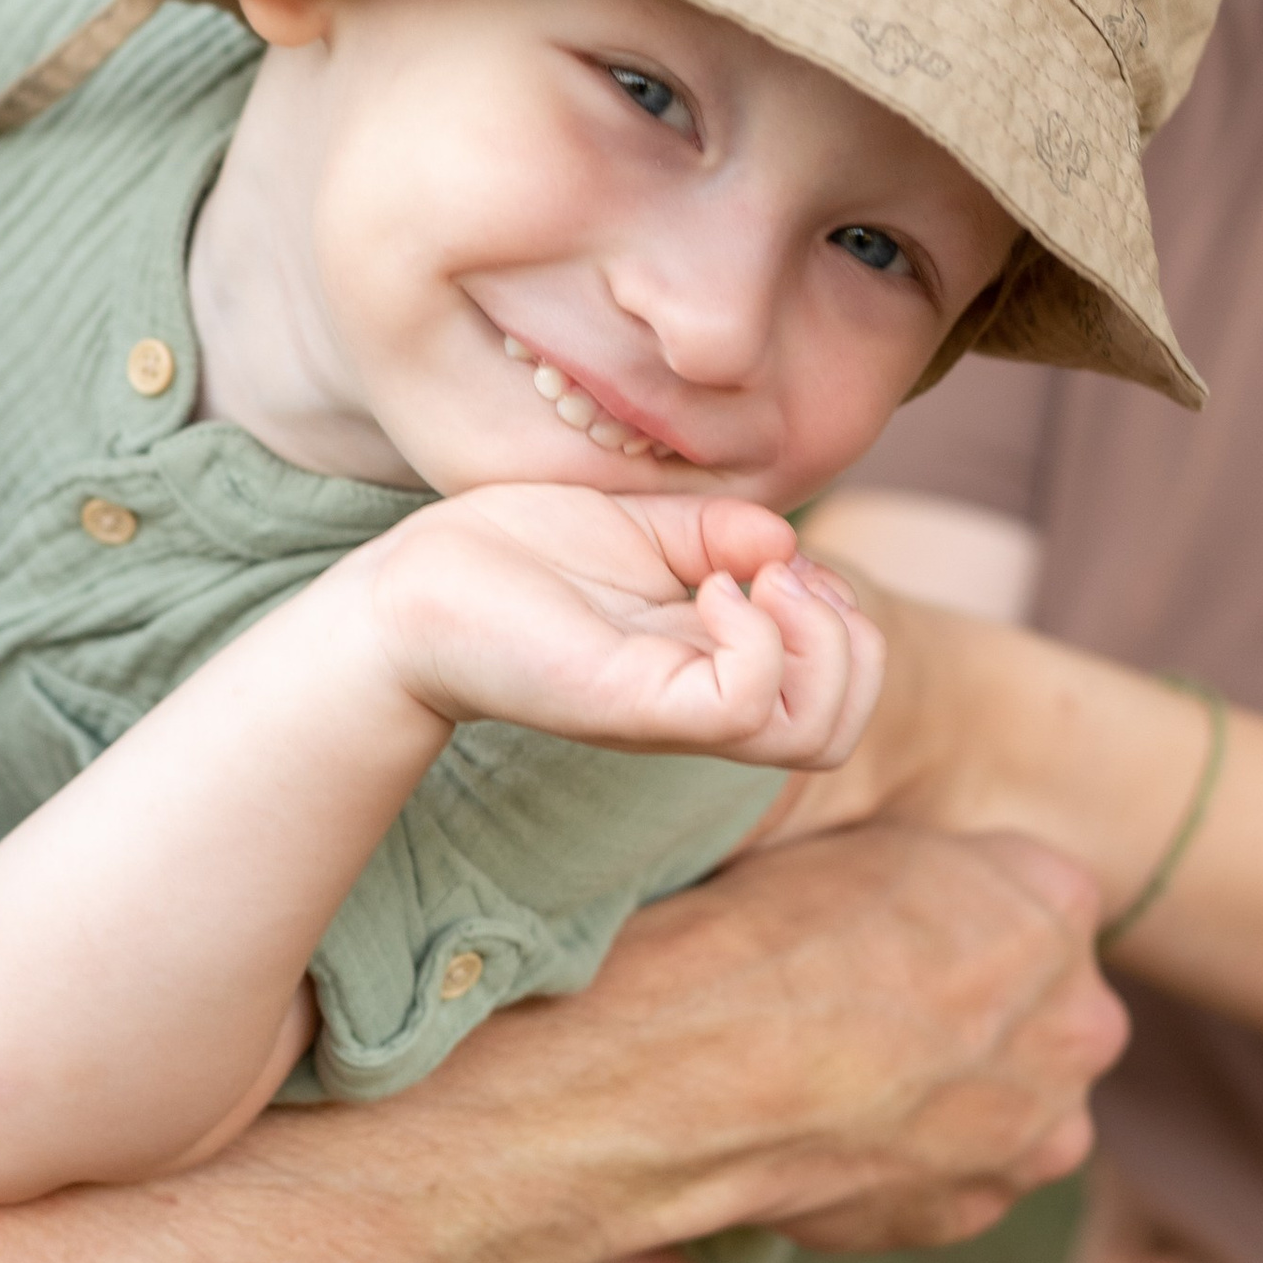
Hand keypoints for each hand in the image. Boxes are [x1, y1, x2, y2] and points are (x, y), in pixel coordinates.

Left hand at [356, 487, 884, 773]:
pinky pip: (745, 702)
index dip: (843, 618)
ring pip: (818, 732)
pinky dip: (757, 636)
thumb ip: (716, 535)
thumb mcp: (639, 530)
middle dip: (851, 638)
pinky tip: (708, 588)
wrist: (411, 590)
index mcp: (706, 666)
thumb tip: (784, 544)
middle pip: (842, 726)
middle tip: (782, 576)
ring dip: (820, 638)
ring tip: (757, 581)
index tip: (783, 558)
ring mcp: (671, 709)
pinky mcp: (633, 704)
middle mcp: (699, 701)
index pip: (835, 692)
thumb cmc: (512, 559)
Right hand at [412, 817, 1118, 1262]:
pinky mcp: (980, 1210)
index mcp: (1056, 902)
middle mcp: (1079, 1022)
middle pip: (1046, 1014)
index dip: (956, 920)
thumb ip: (942, 886)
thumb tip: (933, 919)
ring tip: (852, 1084)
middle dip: (984, 1018)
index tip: (891, 935)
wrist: (706, 1063)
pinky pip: (959, 1178)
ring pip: (1012, 1107)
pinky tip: (835, 1136)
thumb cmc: (768, 934)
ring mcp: (1039, 1129)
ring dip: (959, 1101)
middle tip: (879, 1016)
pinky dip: (912, 1162)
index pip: (1035, 902)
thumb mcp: (867, 848)